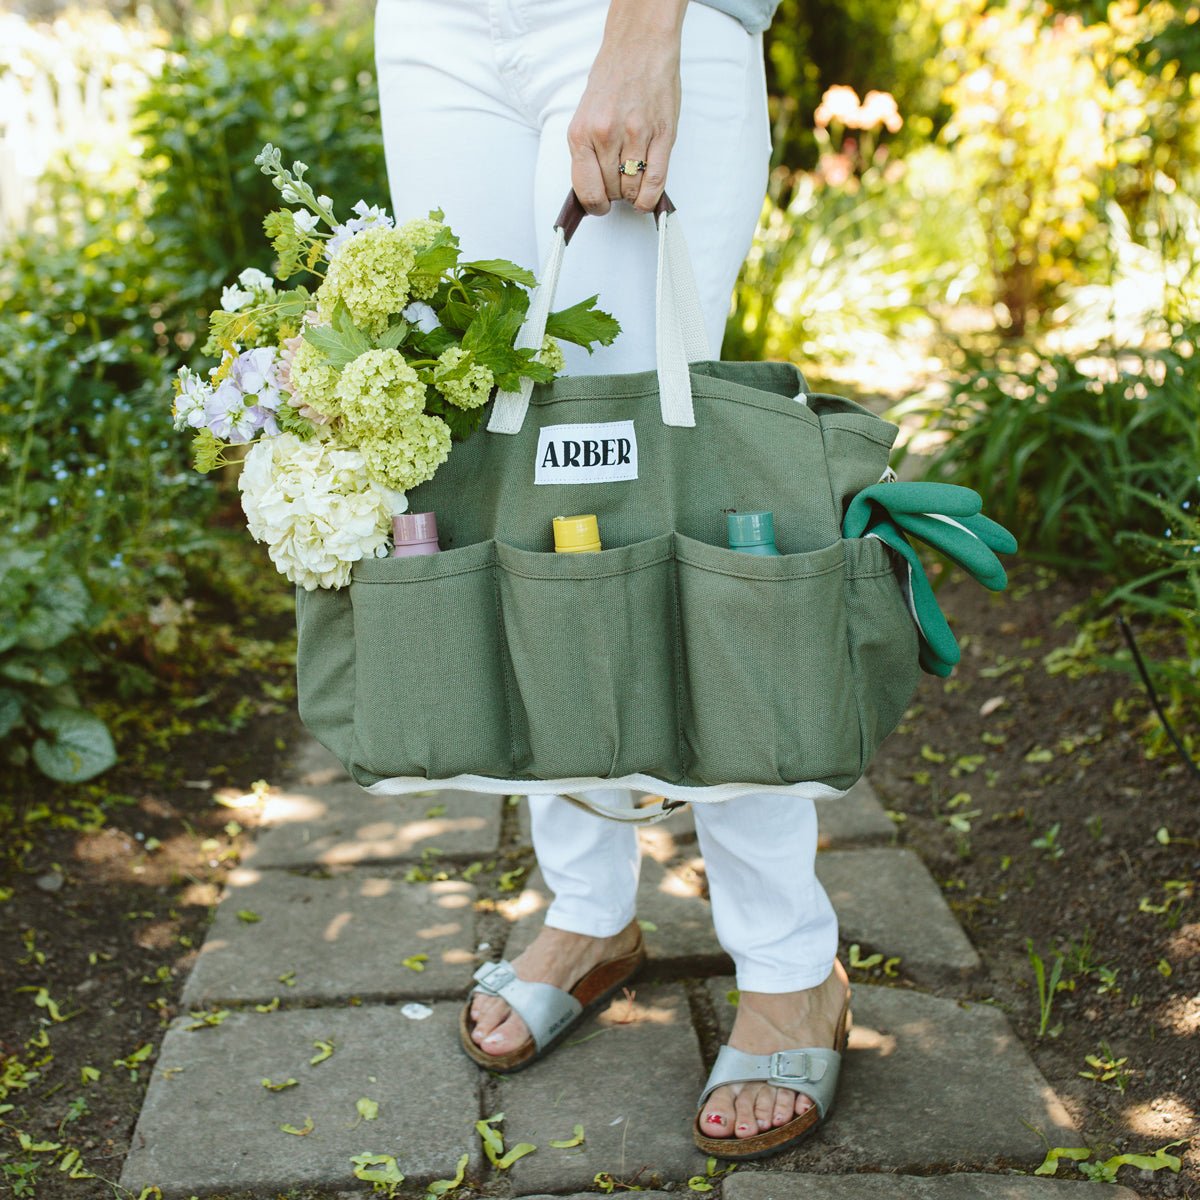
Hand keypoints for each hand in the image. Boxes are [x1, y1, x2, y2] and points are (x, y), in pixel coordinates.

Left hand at [567, 1, 686, 215]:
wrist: (639, 46)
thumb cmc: (613, 78)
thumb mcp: (586, 115)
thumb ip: (588, 151)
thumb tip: (593, 186)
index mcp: (581, 133)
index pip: (585, 189)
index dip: (594, 206)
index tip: (599, 207)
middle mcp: (605, 135)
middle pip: (610, 191)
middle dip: (615, 195)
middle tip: (619, 186)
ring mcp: (635, 135)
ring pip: (632, 188)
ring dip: (632, 194)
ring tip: (633, 182)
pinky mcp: (661, 134)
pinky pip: (656, 180)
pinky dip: (651, 196)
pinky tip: (647, 197)